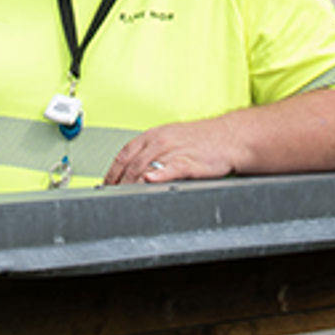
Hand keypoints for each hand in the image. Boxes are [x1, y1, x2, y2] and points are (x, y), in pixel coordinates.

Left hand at [104, 124, 239, 185]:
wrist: (229, 137)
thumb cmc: (200, 140)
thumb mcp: (169, 139)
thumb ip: (150, 153)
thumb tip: (133, 170)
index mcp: (151, 136)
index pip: (123, 156)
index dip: (111, 173)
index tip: (105, 186)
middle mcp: (158, 141)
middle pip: (130, 165)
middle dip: (119, 183)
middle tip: (111, 198)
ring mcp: (173, 150)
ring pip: (145, 167)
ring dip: (131, 184)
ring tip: (122, 198)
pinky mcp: (190, 161)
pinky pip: (171, 168)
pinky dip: (159, 174)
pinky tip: (150, 181)